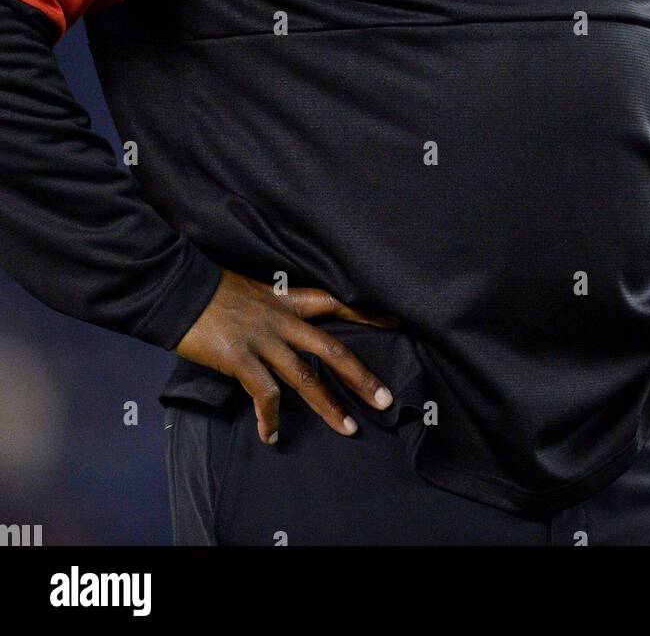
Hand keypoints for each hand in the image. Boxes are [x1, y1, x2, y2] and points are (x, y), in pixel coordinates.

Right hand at [175, 268, 400, 445]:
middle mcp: (281, 319)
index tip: (396, 322)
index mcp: (286, 300)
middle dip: (360, 376)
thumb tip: (287, 328)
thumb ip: (274, 309)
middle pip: (331, 349)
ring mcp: (262, 340)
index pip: (336, 302)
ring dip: (329, 406)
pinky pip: (265, 393)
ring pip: (306, 377)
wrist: (177, 289)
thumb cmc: (211, 290)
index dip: (366, 314)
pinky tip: (271, 435)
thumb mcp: (253, 291)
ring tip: (348, 429)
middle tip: (385, 399)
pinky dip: (271, 417)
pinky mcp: (240, 358)